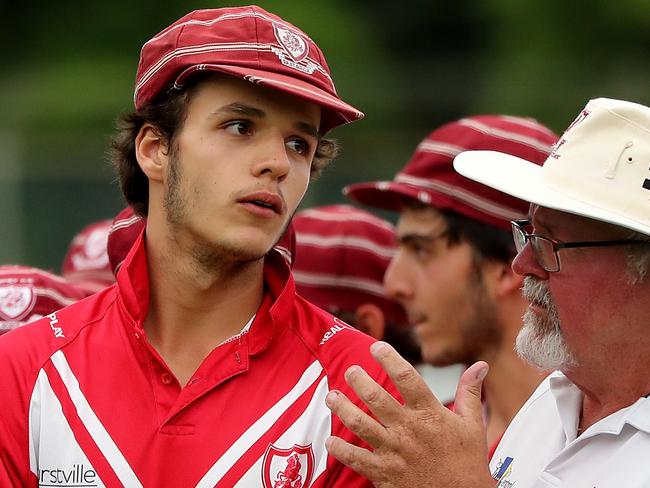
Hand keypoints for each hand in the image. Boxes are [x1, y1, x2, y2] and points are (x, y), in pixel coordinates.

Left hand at [325, 341, 494, 487]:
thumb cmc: (468, 465)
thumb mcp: (473, 425)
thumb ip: (470, 393)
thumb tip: (479, 365)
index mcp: (429, 413)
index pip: (406, 377)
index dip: (389, 358)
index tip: (376, 347)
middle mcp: (408, 429)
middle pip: (376, 398)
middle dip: (359, 380)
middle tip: (350, 370)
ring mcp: (394, 451)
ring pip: (360, 424)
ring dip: (342, 408)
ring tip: (331, 396)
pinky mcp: (384, 473)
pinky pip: (356, 459)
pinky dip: (340, 449)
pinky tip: (330, 439)